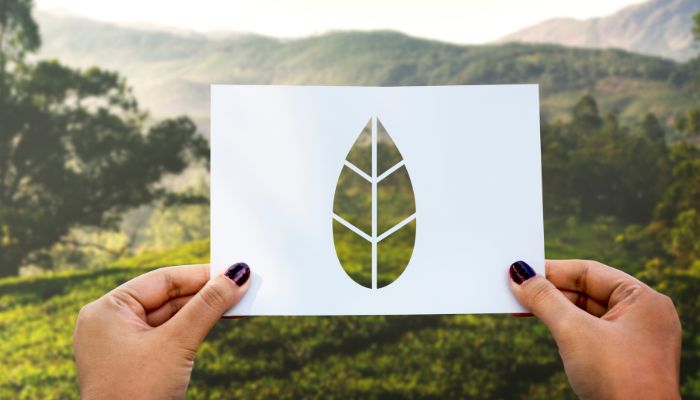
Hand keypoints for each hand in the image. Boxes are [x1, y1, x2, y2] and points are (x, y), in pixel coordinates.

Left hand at [73, 263, 250, 398]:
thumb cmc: (138, 394)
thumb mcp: (177, 343)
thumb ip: (208, 306)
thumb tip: (237, 274)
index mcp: (106, 310)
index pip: (162, 280)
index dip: (201, 275)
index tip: (234, 270)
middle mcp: (111, 323)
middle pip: (168, 296)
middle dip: (205, 293)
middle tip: (242, 285)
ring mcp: (123, 344)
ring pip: (171, 316)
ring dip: (204, 311)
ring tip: (237, 302)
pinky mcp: (137, 362)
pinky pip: (169, 335)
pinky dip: (194, 329)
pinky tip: (219, 320)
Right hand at [509, 260, 680, 398]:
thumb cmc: (617, 379)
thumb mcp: (573, 332)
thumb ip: (544, 299)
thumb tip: (519, 275)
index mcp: (644, 299)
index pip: (589, 272)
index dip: (552, 270)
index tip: (519, 271)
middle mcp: (642, 315)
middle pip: (585, 291)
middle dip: (549, 292)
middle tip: (514, 290)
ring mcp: (634, 339)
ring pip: (584, 313)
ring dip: (553, 311)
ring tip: (521, 307)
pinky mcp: (622, 359)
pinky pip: (588, 333)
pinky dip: (564, 329)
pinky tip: (543, 326)